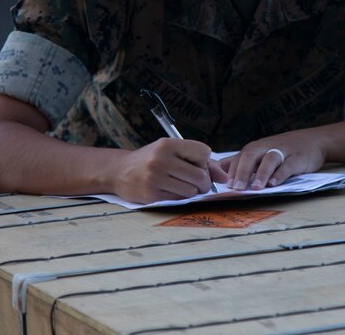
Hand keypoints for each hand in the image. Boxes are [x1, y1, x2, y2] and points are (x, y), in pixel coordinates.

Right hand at [113, 138, 227, 203]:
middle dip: (203, 181)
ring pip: (192, 190)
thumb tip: (224, 177)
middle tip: (196, 182)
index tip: (195, 164)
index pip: (204, 152)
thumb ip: (199, 161)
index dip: (204, 161)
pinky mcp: (151, 195)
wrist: (119, 171)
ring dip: (192, 191)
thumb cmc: (151, 159)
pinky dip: (180, 198)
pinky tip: (170, 191)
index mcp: (168, 144)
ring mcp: (155, 178)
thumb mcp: (171, 151)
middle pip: (200, 175)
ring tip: (181, 185)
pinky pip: (179, 200)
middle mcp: (161, 159)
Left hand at [220, 131, 324, 190]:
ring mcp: (282, 151)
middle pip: (250, 156)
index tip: (223, 187)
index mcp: (255, 148)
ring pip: (269, 160)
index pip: (238, 158)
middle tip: (236, 188)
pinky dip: (280, 174)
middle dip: (242, 172)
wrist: (313, 140)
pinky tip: (274, 184)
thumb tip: (218, 170)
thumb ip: (242, 161)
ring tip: (255, 188)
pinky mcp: (297, 158)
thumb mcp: (262, 152)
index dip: (230, 172)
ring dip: (261, 173)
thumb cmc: (282, 149)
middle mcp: (266, 147)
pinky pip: (287, 165)